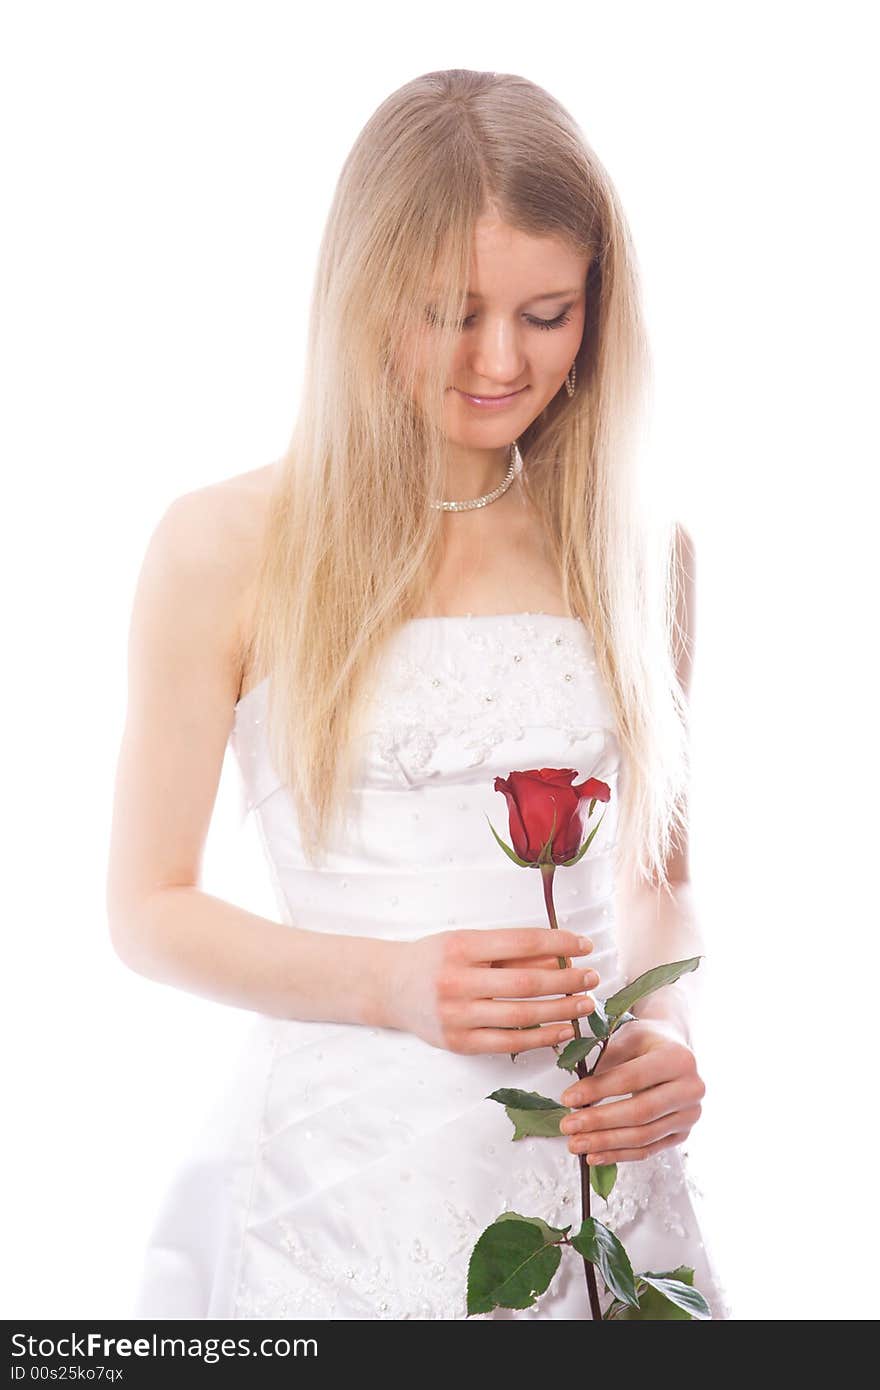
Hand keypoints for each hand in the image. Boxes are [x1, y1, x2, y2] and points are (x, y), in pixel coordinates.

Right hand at [387, 926, 599, 1055]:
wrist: (390, 986)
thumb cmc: (436, 958)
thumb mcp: (467, 942)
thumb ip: (510, 950)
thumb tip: (561, 958)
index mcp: (461, 947)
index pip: (521, 943)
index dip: (558, 944)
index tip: (585, 945)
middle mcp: (456, 981)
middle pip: (525, 983)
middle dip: (566, 980)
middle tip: (592, 978)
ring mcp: (456, 1016)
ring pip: (521, 1016)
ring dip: (560, 1010)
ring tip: (585, 1003)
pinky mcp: (458, 1043)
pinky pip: (508, 1043)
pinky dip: (540, 1037)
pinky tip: (562, 1030)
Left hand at [557, 1018, 704, 1164]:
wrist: (673, 1050)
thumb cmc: (646, 1041)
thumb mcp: (627, 1036)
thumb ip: (604, 1061)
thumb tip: (576, 1097)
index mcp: (678, 1058)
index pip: (631, 1079)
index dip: (598, 1090)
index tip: (568, 1098)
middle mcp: (691, 1089)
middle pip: (639, 1112)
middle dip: (599, 1121)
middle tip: (567, 1125)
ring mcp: (689, 1115)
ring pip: (643, 1136)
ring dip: (605, 1143)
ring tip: (575, 1143)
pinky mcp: (682, 1135)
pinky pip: (648, 1150)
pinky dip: (618, 1155)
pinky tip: (594, 1155)